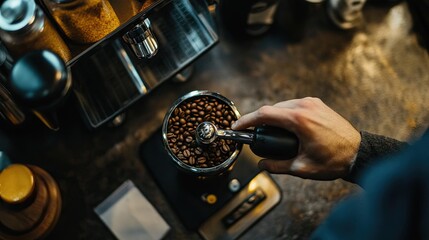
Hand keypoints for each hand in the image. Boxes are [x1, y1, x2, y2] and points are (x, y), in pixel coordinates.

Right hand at [232, 97, 360, 179]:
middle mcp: (305, 106)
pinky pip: (294, 105)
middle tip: (251, 132)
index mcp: (299, 120)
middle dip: (258, 119)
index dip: (246, 120)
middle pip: (272, 108)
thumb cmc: (334, 161)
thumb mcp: (302, 168)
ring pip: (283, 105)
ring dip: (272, 116)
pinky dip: (284, 113)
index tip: (237, 127)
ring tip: (267, 131)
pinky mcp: (318, 104)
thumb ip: (277, 165)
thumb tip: (262, 164)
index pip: (264, 114)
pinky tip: (284, 126)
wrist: (359, 153)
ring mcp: (312, 103)